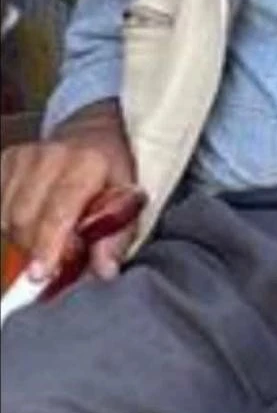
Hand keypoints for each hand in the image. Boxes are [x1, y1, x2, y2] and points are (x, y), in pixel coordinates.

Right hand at [1, 113, 139, 283]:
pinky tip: (30, 222)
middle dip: (35, 248)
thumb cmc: (111, 175)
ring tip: (46, 235)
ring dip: (21, 237)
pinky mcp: (5, 161)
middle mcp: (51, 155)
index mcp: (87, 163)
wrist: (92, 138)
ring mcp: (23, 157)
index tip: (41, 274)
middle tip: (53, 259)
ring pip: (6, 216)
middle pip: (24, 217)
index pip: (58, 210)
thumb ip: (116, 238)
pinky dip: (9, 224)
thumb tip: (104, 270)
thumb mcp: (129, 204)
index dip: (48, 244)